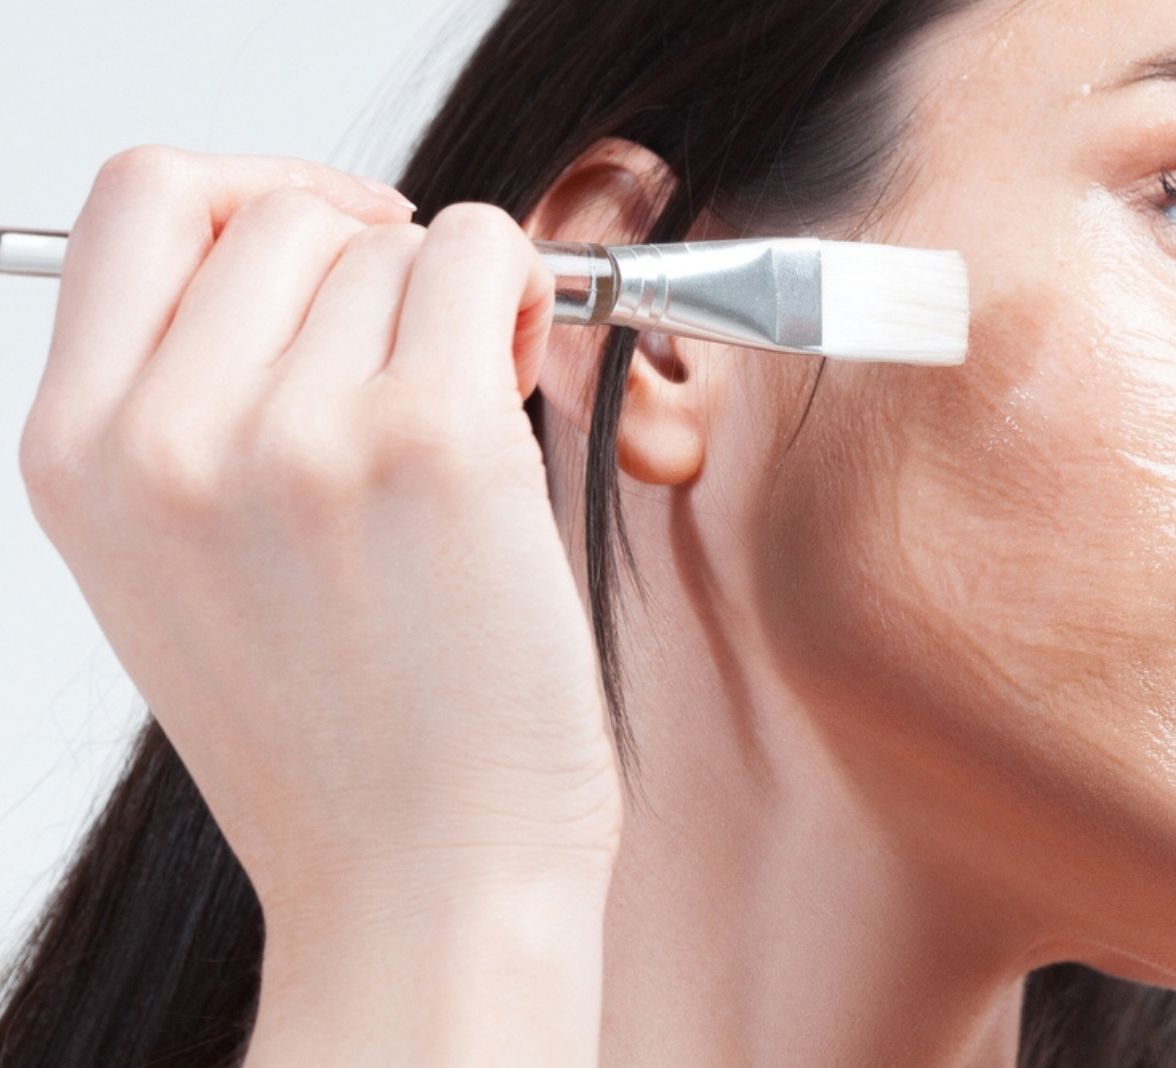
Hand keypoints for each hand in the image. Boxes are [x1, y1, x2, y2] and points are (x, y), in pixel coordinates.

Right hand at [17, 146, 623, 934]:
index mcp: (80, 456)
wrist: (425, 883)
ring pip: (400, 241)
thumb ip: (203, 405)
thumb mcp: (189, 569)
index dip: (254, 192)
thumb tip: (315, 255)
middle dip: (376, 268)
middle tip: (432, 358)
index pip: (143, 203)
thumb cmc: (343, 744)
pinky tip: (528, 377)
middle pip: (288, 216)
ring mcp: (295, 433)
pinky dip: (525, 292)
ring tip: (478, 411)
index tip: (335, 240)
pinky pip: (487, 258)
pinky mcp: (432, 442)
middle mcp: (167, 435)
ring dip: (458, 302)